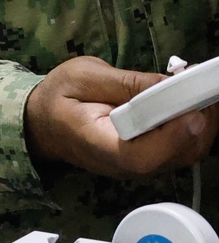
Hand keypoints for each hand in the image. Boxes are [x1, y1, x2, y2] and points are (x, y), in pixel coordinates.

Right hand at [25, 55, 218, 177]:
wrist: (42, 123)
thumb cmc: (58, 97)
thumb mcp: (84, 76)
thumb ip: (127, 83)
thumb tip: (170, 83)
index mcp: (99, 146)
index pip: (142, 156)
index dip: (173, 135)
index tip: (192, 107)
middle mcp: (124, 165)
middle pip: (174, 157)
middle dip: (198, 122)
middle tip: (200, 85)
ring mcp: (139, 166)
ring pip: (185, 154)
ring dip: (201, 122)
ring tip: (194, 87)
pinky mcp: (149, 159)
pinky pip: (181, 149)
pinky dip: (193, 125)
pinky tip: (187, 99)